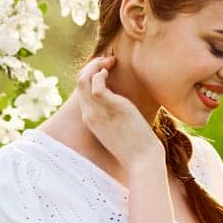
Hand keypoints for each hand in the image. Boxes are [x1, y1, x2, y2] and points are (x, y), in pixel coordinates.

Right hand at [73, 55, 160, 170]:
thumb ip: (117, 119)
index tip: (106, 71)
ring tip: (110, 60)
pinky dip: (100, 72)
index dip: (91, 77)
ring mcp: (98, 111)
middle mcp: (90, 115)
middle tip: (108, 61)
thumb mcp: (121, 132)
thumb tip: (126, 114)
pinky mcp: (111, 107)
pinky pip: (95, 83)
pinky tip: (110, 69)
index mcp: (91, 121)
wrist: (143, 162)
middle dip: (91, 67)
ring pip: (83, 80)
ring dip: (94, 65)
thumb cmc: (137, 150)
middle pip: (79, 83)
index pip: (82, 93)